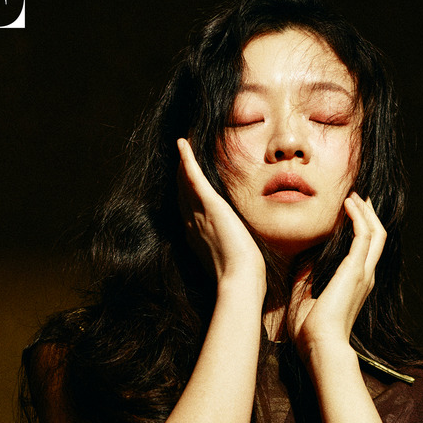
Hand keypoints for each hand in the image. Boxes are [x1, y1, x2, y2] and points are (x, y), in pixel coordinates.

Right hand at [177, 139, 265, 293]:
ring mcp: (198, 213)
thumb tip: (242, 254)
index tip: (186, 181)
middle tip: (180, 156)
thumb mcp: (233, 259)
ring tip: (182, 145)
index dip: (186, 193)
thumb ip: (231, 250)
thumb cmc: (241, 275)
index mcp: (197, 237)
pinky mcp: (209, 205)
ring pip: (184, 182)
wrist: (240, 279)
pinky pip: (193, 177)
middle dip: (180, 175)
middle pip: (182, 193)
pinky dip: (187, 159)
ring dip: (182, 163)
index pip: (188, 209)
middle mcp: (192, 223)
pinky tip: (183, 143)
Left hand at [288, 193, 385, 358]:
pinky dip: (358, 216)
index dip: (359, 228)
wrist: (320, 345)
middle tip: (358, 196)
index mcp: (355, 284)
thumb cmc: (310, 330)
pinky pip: (363, 234)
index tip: (349, 212)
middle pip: (376, 237)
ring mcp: (362, 272)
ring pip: (375, 232)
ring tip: (353, 194)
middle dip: (368, 214)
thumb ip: (306, 277)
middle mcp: (364, 276)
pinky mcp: (355, 270)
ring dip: (365, 210)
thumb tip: (302, 259)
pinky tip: (348, 203)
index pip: (364, 250)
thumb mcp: (305, 297)